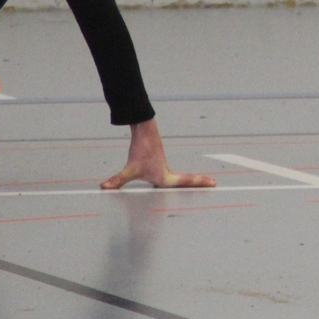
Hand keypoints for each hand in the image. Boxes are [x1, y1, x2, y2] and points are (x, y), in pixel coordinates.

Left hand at [101, 119, 216, 189]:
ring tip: (204, 182)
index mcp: (165, 177)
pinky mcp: (158, 162)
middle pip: (187, 180)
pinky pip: (173, 174)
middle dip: (200, 182)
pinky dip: (182, 177)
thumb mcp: (130, 169)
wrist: (144, 130)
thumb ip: (117, 180)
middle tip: (214, 183)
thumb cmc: (141, 150)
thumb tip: (103, 188)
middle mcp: (167, 172)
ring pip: (181, 177)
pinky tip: (175, 182)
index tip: (214, 182)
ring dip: (192, 180)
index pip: (185, 182)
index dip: (198, 183)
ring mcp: (163, 167)